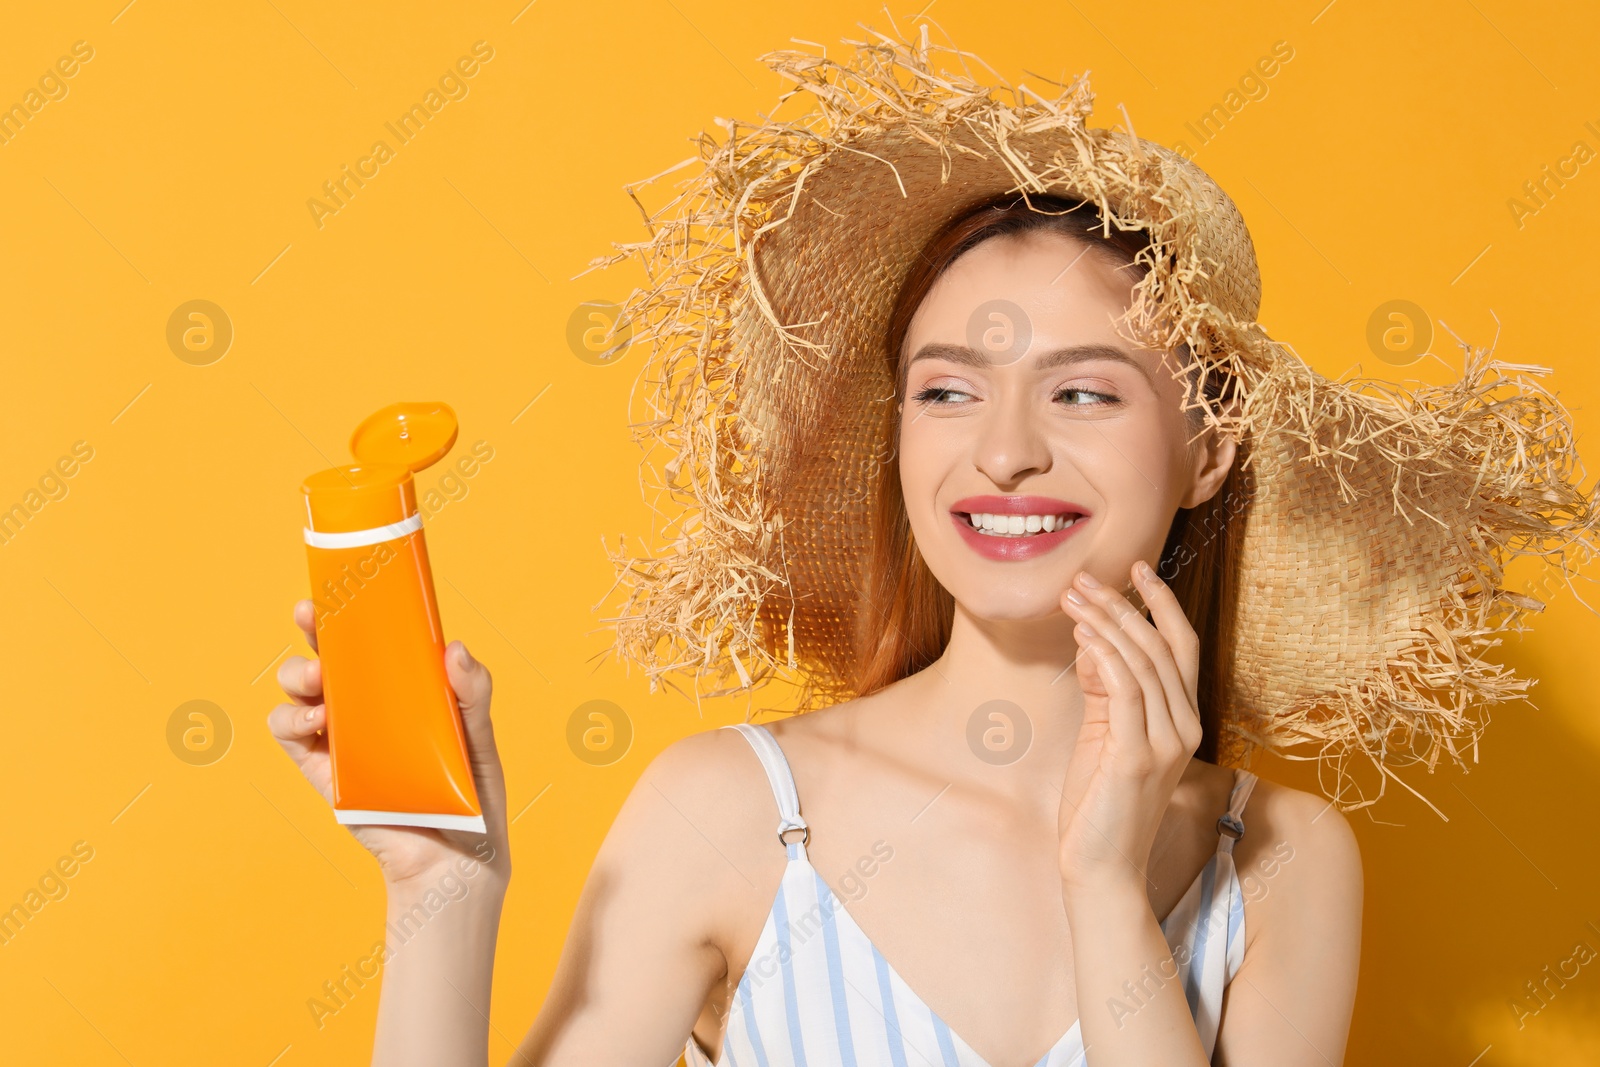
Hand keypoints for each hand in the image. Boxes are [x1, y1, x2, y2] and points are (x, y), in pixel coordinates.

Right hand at [266, 599, 511, 891]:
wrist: (457, 862)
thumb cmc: (473, 798)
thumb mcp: (480, 740)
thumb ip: (473, 696)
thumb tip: (455, 649)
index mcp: (403, 692)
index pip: (369, 642)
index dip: (346, 614)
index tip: (332, 591)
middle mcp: (368, 710)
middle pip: (326, 659)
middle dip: (311, 633)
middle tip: (312, 622)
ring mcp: (342, 740)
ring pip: (298, 694)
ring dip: (295, 677)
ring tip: (319, 684)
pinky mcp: (324, 773)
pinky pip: (291, 738)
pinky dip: (290, 720)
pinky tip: (316, 720)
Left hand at [1056, 560, 1202, 893]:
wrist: (1101, 867)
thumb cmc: (1100, 804)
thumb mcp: (1104, 735)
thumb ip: (1105, 690)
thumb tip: (1093, 642)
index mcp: (1183, 720)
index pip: (1181, 647)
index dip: (1162, 604)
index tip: (1136, 567)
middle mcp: (1184, 728)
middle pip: (1162, 647)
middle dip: (1124, 605)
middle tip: (1085, 578)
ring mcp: (1165, 744)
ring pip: (1143, 663)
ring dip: (1106, 624)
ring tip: (1073, 598)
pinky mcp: (1137, 758)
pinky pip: (1127, 692)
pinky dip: (1106, 657)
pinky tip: (1082, 637)